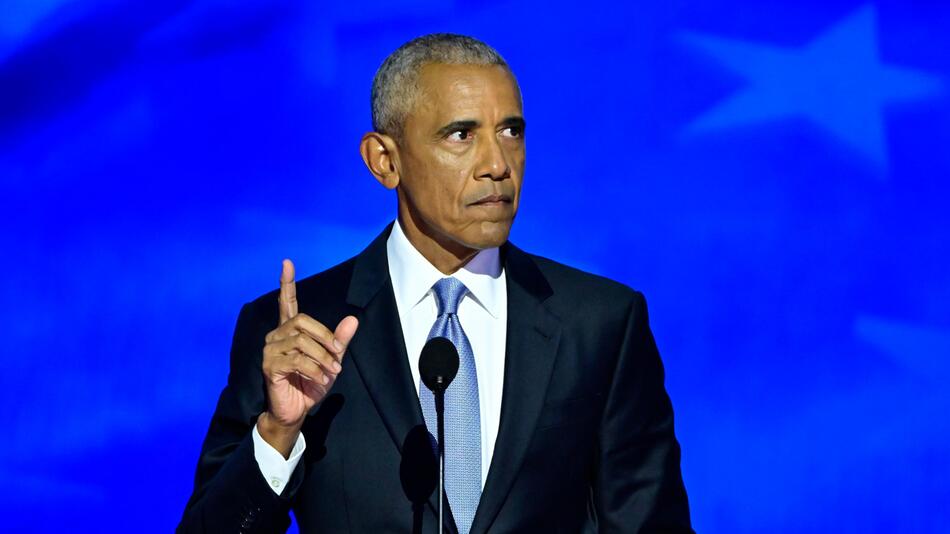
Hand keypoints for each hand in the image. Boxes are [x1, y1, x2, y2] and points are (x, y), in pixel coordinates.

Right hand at [258, 259, 357, 455]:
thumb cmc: (311, 383)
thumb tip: (352, 319)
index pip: (286, 302)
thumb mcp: (331, 360)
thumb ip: (339, 340)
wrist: (295, 411)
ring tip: (332, 372)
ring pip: (301, 342)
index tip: (287, 262)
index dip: (286, 282)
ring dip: (322, 357)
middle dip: (325, 337)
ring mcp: (270, 350)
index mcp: (290, 331)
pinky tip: (321, 378)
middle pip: (302, 321)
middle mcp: (276, 336)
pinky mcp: (269, 366)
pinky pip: (296, 360)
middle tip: (338, 355)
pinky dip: (314, 369)